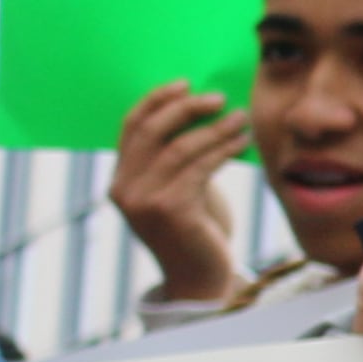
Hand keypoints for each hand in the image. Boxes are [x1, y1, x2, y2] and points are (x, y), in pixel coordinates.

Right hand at [108, 84, 253, 303]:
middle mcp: (124, 188)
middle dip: (185, 108)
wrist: (200, 278)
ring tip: (241, 118)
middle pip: (151, 131)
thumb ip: (179, 159)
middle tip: (218, 98)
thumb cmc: (197, 230)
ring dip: (213, 129)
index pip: (131, 127)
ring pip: (179, 148)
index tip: (185, 83)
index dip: (156, 100)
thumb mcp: (180, 188)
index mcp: (121, 179)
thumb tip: (203, 113)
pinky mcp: (171, 210)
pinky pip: (199, 168)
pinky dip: (222, 150)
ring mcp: (144, 201)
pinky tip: (242, 142)